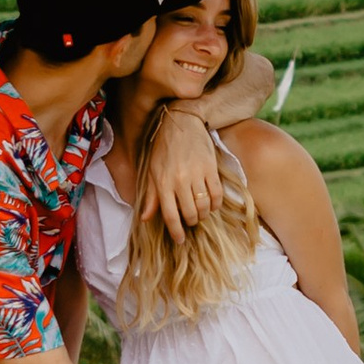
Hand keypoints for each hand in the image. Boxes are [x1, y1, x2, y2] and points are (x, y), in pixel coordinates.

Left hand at [141, 101, 224, 237]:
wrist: (182, 123)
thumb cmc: (164, 148)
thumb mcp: (152, 171)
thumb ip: (152, 196)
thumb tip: (146, 218)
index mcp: (163, 183)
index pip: (170, 216)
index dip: (176, 232)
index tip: (180, 240)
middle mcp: (180, 181)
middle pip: (189, 214)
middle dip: (191, 222)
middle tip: (191, 221)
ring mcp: (197, 175)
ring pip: (204, 206)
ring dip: (203, 215)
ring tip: (200, 213)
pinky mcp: (211, 169)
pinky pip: (217, 194)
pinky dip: (216, 204)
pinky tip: (212, 205)